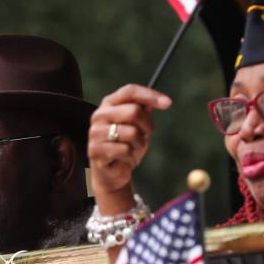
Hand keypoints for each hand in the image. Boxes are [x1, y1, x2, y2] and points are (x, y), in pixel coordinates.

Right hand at [88, 84, 170, 200]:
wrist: (111, 172)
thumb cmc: (126, 145)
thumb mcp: (139, 126)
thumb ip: (144, 111)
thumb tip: (160, 100)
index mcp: (109, 104)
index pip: (129, 91)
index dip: (149, 95)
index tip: (168, 103)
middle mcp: (99, 115)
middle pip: (133, 111)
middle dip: (146, 125)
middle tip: (144, 135)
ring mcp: (95, 132)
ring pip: (131, 132)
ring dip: (138, 143)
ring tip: (131, 149)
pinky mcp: (95, 150)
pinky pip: (124, 150)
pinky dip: (130, 156)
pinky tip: (123, 159)